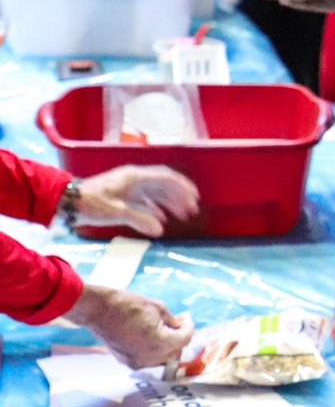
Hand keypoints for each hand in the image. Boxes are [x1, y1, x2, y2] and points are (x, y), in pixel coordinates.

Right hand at [64, 284, 193, 368]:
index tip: (187, 318)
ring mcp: (137, 362)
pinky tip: (153, 335)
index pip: (184, 339)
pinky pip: (148, 359)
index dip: (189, 327)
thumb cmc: (129, 305)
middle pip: (174, 352)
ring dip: (168, 345)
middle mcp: (149, 357)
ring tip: (167, 328)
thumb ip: (172, 320)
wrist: (101, 311)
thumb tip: (182, 324)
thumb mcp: (158, 308)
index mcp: (159, 342)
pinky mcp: (127, 362)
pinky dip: (155, 349)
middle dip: (179, 337)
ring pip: (162, 358)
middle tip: (179, 322)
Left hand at [75, 165, 199, 236]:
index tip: (194, 197)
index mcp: (136, 177)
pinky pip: (146, 200)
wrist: (67, 202)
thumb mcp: (115, 212)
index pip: (166, 178)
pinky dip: (156, 209)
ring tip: (181, 215)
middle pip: (164, 185)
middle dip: (179, 197)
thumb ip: (139, 220)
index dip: (182, 187)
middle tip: (192, 210)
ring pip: (156, 193)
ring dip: (170, 203)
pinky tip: (161, 220)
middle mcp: (136, 178)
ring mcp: (130, 186)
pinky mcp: (123, 195)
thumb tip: (160, 230)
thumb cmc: (91, 204)